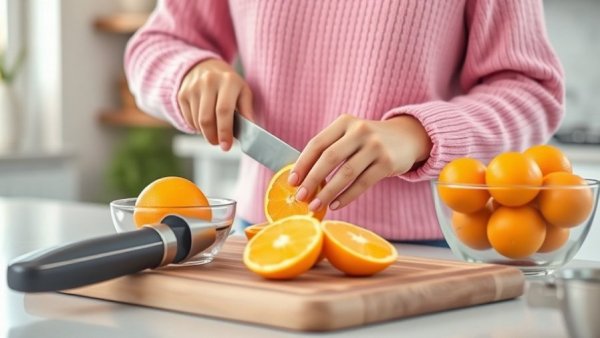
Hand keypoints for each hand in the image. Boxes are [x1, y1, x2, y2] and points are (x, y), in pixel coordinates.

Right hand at [177, 59, 252, 150]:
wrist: (205, 67)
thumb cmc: (229, 84)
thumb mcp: (243, 91)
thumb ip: (247, 110)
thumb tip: (249, 130)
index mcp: (228, 81)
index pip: (224, 110)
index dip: (225, 131)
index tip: (226, 146)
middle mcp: (208, 82)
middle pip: (206, 119)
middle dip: (213, 137)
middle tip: (219, 143)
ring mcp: (192, 87)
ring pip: (197, 121)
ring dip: (206, 132)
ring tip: (214, 129)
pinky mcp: (182, 94)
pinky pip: (188, 119)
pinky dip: (197, 127)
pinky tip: (204, 121)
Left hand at [289, 114, 431, 210]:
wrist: (407, 138)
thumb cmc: (368, 142)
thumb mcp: (350, 136)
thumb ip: (330, 150)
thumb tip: (302, 179)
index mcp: (345, 122)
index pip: (317, 143)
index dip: (302, 163)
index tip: (292, 181)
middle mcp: (360, 131)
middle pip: (330, 158)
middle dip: (312, 179)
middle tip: (300, 197)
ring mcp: (376, 146)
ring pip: (346, 173)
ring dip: (328, 192)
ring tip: (315, 205)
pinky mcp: (387, 163)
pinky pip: (362, 183)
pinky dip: (347, 196)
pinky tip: (335, 205)